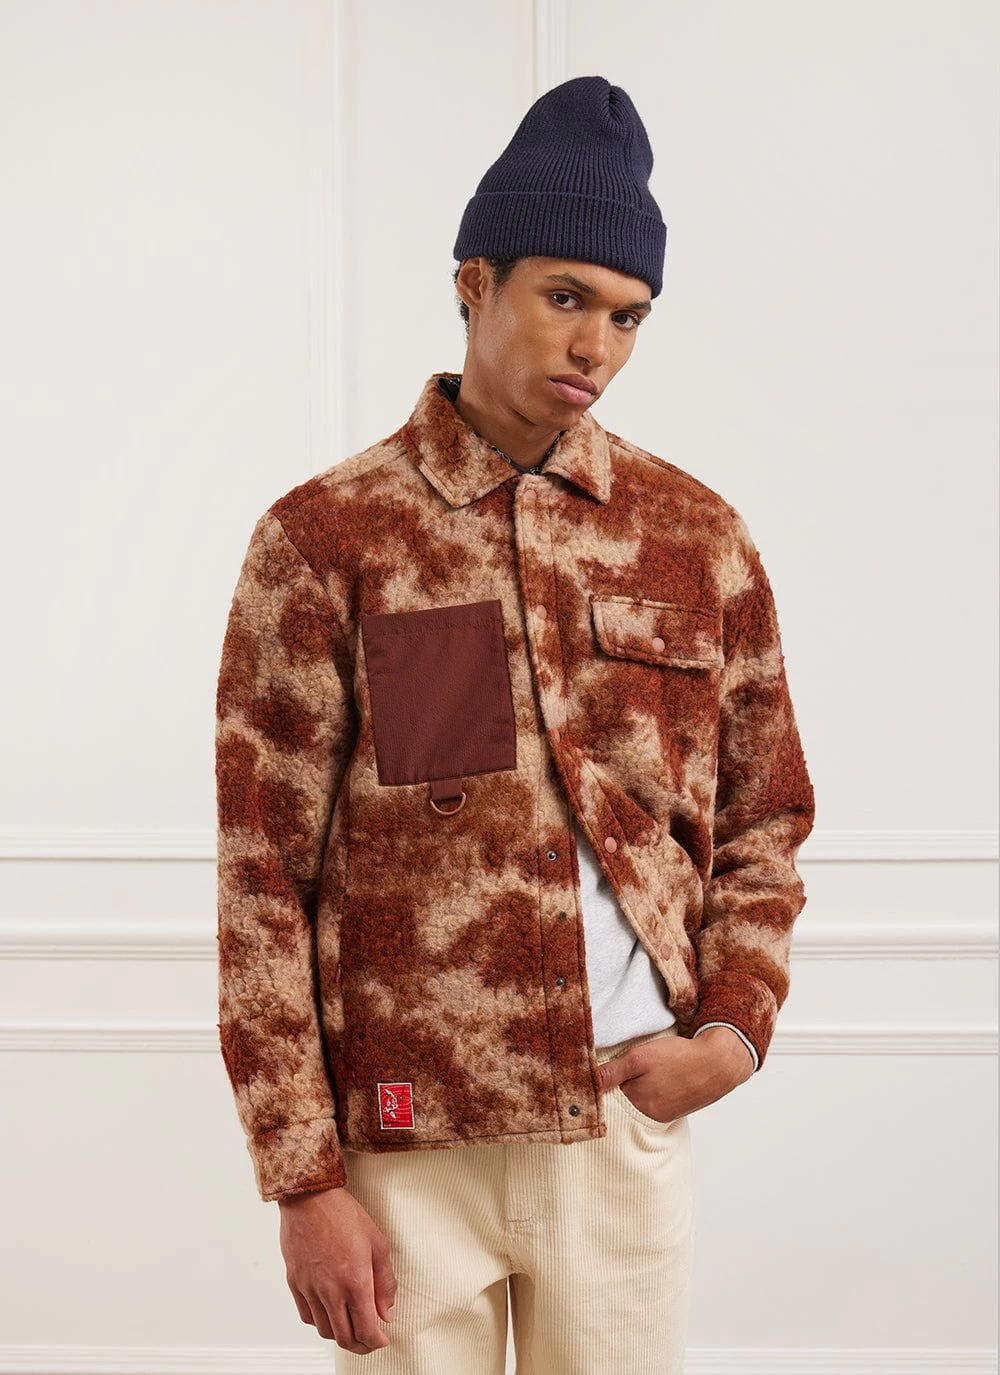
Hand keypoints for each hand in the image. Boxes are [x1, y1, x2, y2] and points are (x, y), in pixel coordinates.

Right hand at [278, 1185, 396, 1353]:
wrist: (310, 1197)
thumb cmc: (344, 1214)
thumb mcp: (377, 1244)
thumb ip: (385, 1282)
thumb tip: (387, 1312)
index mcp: (355, 1281)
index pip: (366, 1330)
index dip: (376, 1342)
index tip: (382, 1340)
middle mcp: (330, 1290)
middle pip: (345, 1338)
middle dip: (361, 1346)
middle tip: (369, 1341)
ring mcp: (310, 1288)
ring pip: (325, 1330)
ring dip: (340, 1335)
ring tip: (351, 1326)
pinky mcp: (295, 1282)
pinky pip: (307, 1316)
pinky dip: (320, 1322)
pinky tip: (329, 1312)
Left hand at [596, 1026, 754, 1122]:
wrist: (718, 1064)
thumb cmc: (679, 1058)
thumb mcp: (640, 1058)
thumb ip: (614, 1072)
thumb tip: (590, 1083)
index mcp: (638, 1102)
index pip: (609, 1096)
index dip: (605, 1082)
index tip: (600, 1071)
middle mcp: (649, 1113)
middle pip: (624, 1100)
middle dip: (621, 1086)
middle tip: (628, 1067)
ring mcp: (664, 1113)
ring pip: (640, 1101)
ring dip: (638, 1088)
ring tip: (647, 1071)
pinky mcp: (675, 1109)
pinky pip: (656, 1102)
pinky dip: (654, 1091)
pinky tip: (660, 1078)